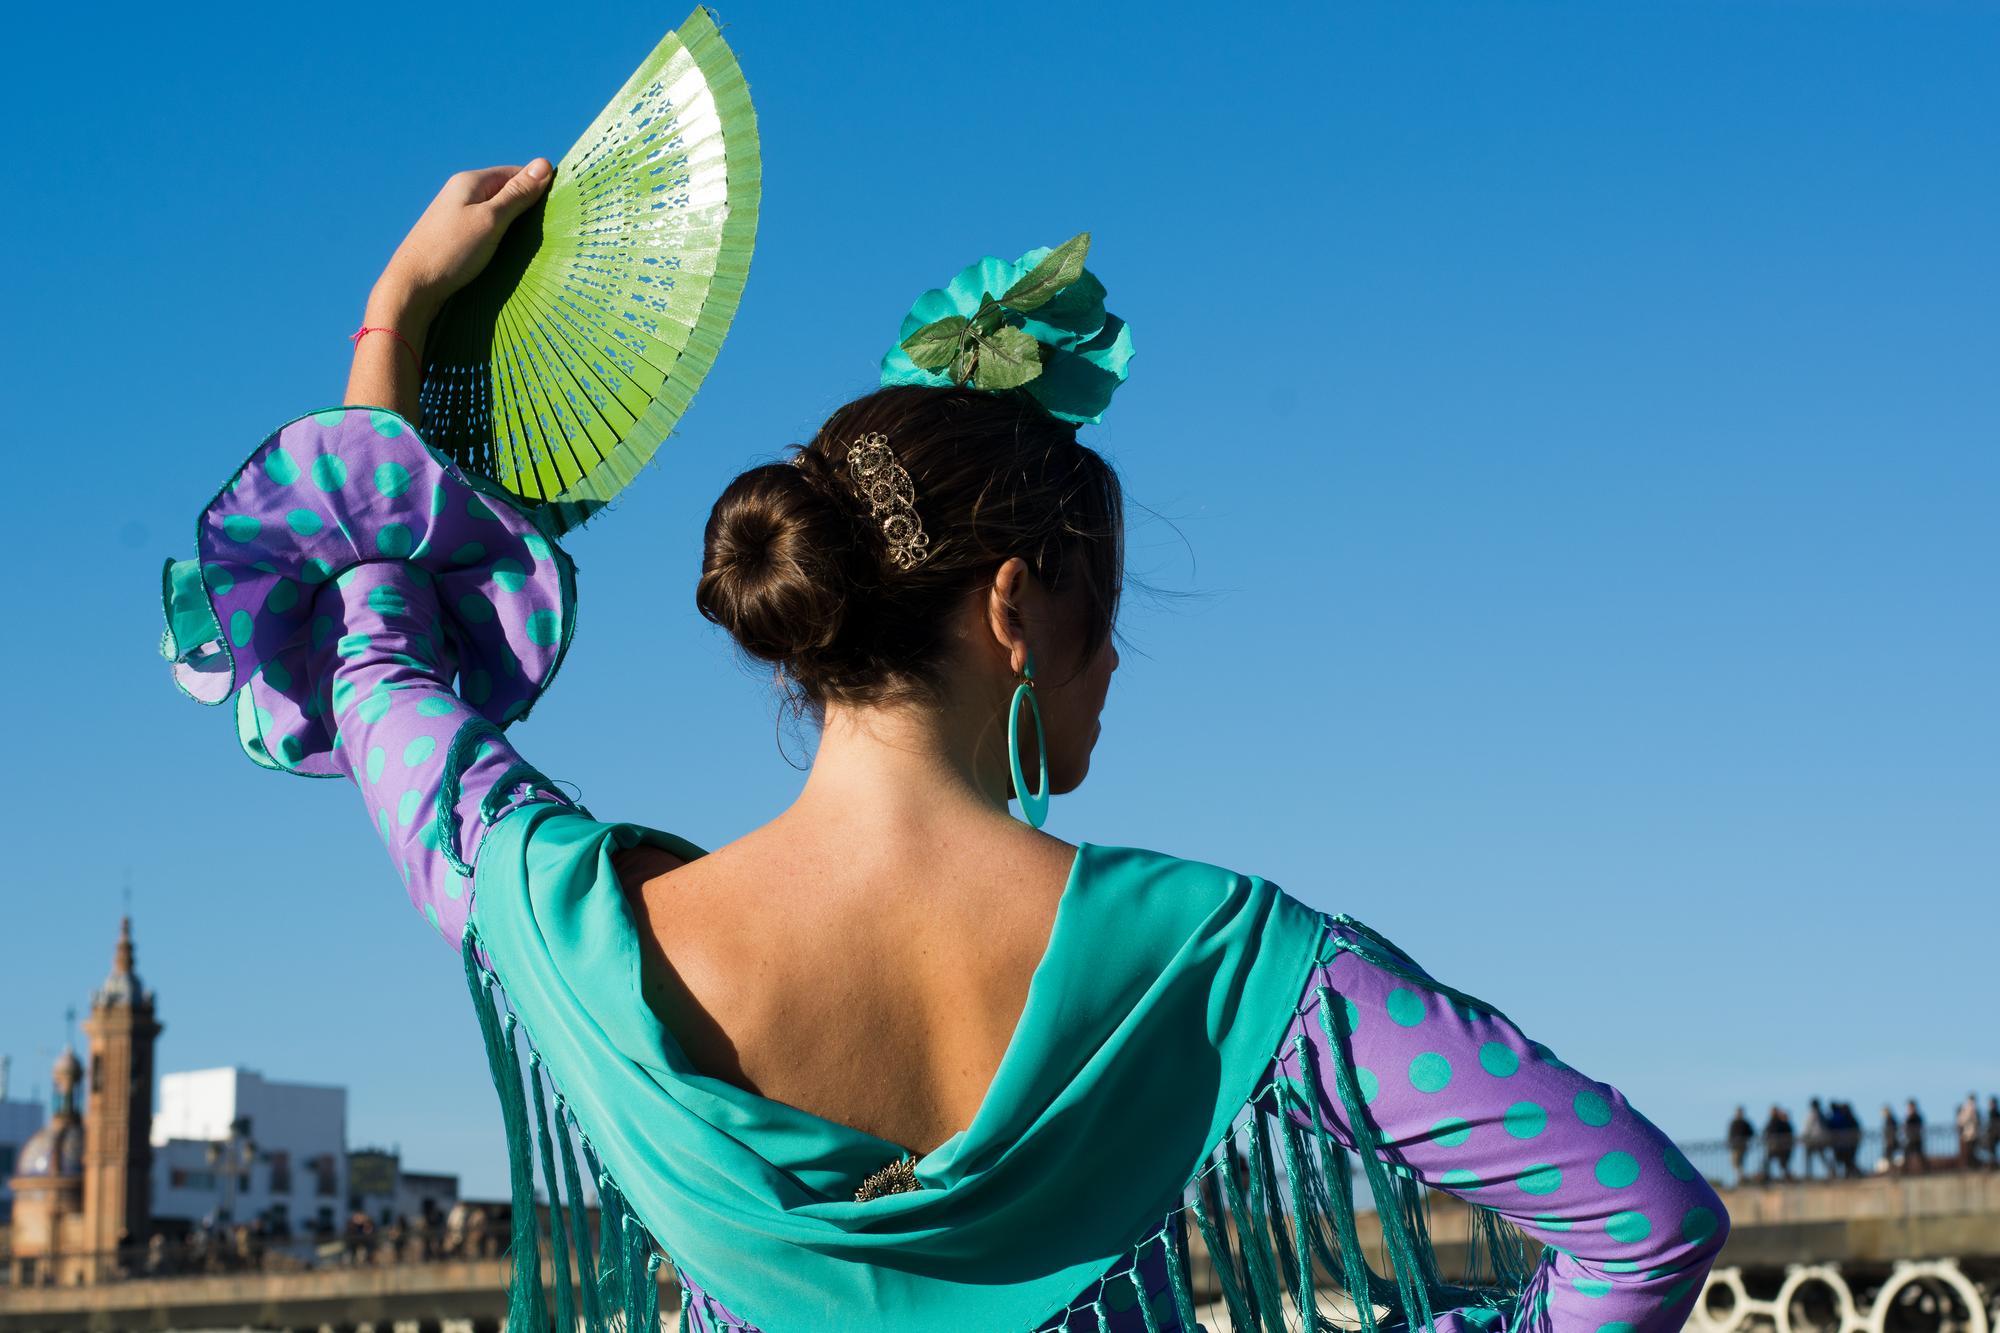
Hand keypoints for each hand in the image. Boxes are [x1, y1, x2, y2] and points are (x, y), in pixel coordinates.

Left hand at [372, 160, 554, 324]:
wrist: (412, 285)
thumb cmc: (453, 251)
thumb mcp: (491, 220)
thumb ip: (518, 194)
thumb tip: (544, 163)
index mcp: (470, 181)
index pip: (515, 173)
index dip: (537, 187)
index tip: (555, 209)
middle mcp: (461, 192)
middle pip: (505, 191)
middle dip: (525, 207)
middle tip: (543, 230)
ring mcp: (455, 213)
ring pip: (496, 211)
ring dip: (513, 225)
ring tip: (525, 244)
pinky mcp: (453, 234)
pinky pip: (485, 227)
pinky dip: (499, 236)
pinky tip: (504, 252)